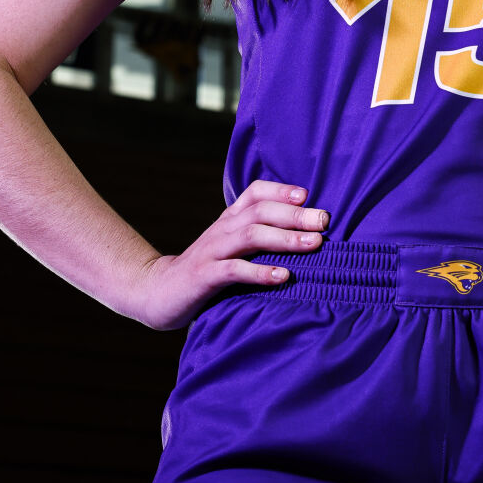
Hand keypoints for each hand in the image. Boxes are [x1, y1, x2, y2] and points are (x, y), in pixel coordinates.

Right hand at [125, 180, 328, 330]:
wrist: (158, 291)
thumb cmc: (207, 269)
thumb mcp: (231, 246)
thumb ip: (258, 235)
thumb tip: (305, 231)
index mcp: (229, 219)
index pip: (254, 193)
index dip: (280, 190)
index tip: (307, 196)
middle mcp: (222, 229)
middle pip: (259, 212)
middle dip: (294, 214)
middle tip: (324, 220)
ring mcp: (212, 251)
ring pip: (250, 236)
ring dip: (284, 238)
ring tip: (314, 244)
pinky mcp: (204, 276)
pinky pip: (234, 270)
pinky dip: (260, 272)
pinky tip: (283, 275)